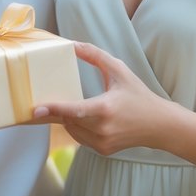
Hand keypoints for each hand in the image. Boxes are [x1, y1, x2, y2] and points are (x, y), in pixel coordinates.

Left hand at [33, 42, 175, 154]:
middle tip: (45, 102)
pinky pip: (80, 138)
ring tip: (74, 107)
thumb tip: (73, 44)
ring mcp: (103, 143)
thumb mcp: (119, 70)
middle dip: (59, 110)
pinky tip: (85, 119)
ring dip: (68, 119)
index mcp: (105, 109)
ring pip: (72, 130)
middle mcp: (103, 129)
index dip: (54, 109)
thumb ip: (95, 56)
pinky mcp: (103, 150)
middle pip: (68, 119)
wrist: (159, 125)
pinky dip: (78, 128)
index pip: (74, 110)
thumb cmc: (139, 95)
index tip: (36, 109)